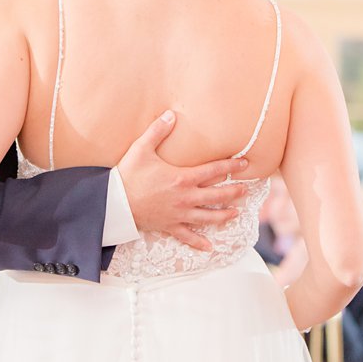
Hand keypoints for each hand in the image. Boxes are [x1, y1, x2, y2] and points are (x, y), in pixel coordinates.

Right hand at [118, 111, 250, 251]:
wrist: (115, 204)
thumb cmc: (128, 175)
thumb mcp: (141, 149)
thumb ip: (158, 130)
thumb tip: (171, 114)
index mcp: (182, 178)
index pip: (213, 170)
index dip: (231, 166)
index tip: (245, 163)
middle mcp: (185, 198)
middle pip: (217, 195)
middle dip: (234, 192)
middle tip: (247, 190)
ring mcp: (179, 214)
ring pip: (208, 217)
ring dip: (224, 215)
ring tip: (236, 213)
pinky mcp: (170, 226)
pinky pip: (188, 236)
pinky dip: (199, 242)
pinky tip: (210, 247)